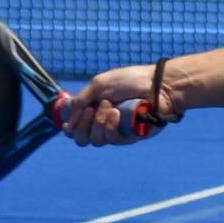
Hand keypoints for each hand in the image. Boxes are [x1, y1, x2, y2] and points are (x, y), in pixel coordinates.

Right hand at [63, 64, 177, 147]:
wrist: (156, 85)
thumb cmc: (130, 81)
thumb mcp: (98, 85)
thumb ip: (79, 102)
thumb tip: (67, 126)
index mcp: (94, 109)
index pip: (76, 128)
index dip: (72, 126)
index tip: (75, 116)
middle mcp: (103, 122)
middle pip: (82, 139)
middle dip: (83, 125)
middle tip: (90, 110)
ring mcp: (116, 131)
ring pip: (96, 141)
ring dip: (99, 122)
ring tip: (111, 106)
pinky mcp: (129, 137)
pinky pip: (112, 139)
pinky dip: (111, 125)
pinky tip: (118, 113)